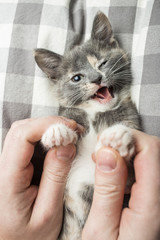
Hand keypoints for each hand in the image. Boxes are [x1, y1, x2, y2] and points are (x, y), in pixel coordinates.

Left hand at [0, 117, 82, 239]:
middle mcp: (3, 168)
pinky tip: (59, 144)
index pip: (22, 136)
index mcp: (8, 179)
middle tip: (74, 131)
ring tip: (69, 137)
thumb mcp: (48, 212)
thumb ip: (57, 177)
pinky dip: (44, 139)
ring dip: (47, 130)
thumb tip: (66, 145)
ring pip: (23, 134)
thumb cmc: (28, 236)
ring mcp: (7, 166)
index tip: (71, 129)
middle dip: (49, 124)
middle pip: (21, 130)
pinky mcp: (14, 167)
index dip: (47, 124)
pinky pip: (27, 144)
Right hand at [82, 130, 159, 239]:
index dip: (127, 138)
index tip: (105, 141)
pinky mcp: (150, 198)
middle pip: (153, 151)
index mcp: (152, 205)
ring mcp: (157, 198)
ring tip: (104, 159)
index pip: (151, 151)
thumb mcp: (100, 228)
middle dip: (127, 142)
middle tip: (102, 150)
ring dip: (125, 151)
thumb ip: (107, 189)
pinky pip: (143, 169)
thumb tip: (108, 153)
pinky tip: (112, 170)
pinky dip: (127, 162)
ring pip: (149, 157)